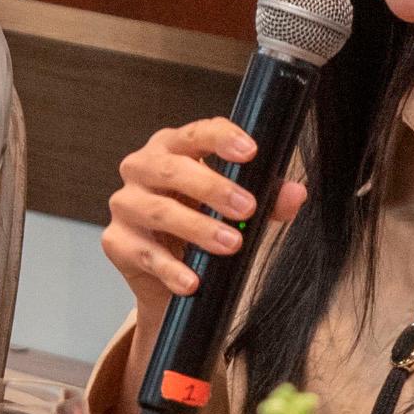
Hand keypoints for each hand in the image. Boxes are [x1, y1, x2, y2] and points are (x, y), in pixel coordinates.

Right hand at [102, 118, 306, 333]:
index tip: (250, 152)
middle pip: (172, 169)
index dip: (221, 139)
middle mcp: (143, 168)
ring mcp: (125, 204)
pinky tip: (193, 280)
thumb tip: (296, 193)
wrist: (172, 272)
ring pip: (158, 211)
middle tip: (247, 207)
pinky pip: (144, 253)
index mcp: (173, 146)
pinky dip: (171, 269)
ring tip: (232, 244)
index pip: (195, 133)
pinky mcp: (117, 241)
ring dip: (198, 228)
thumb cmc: (206, 219)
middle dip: (212, 187)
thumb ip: (268, 198)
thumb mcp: (240, 206)